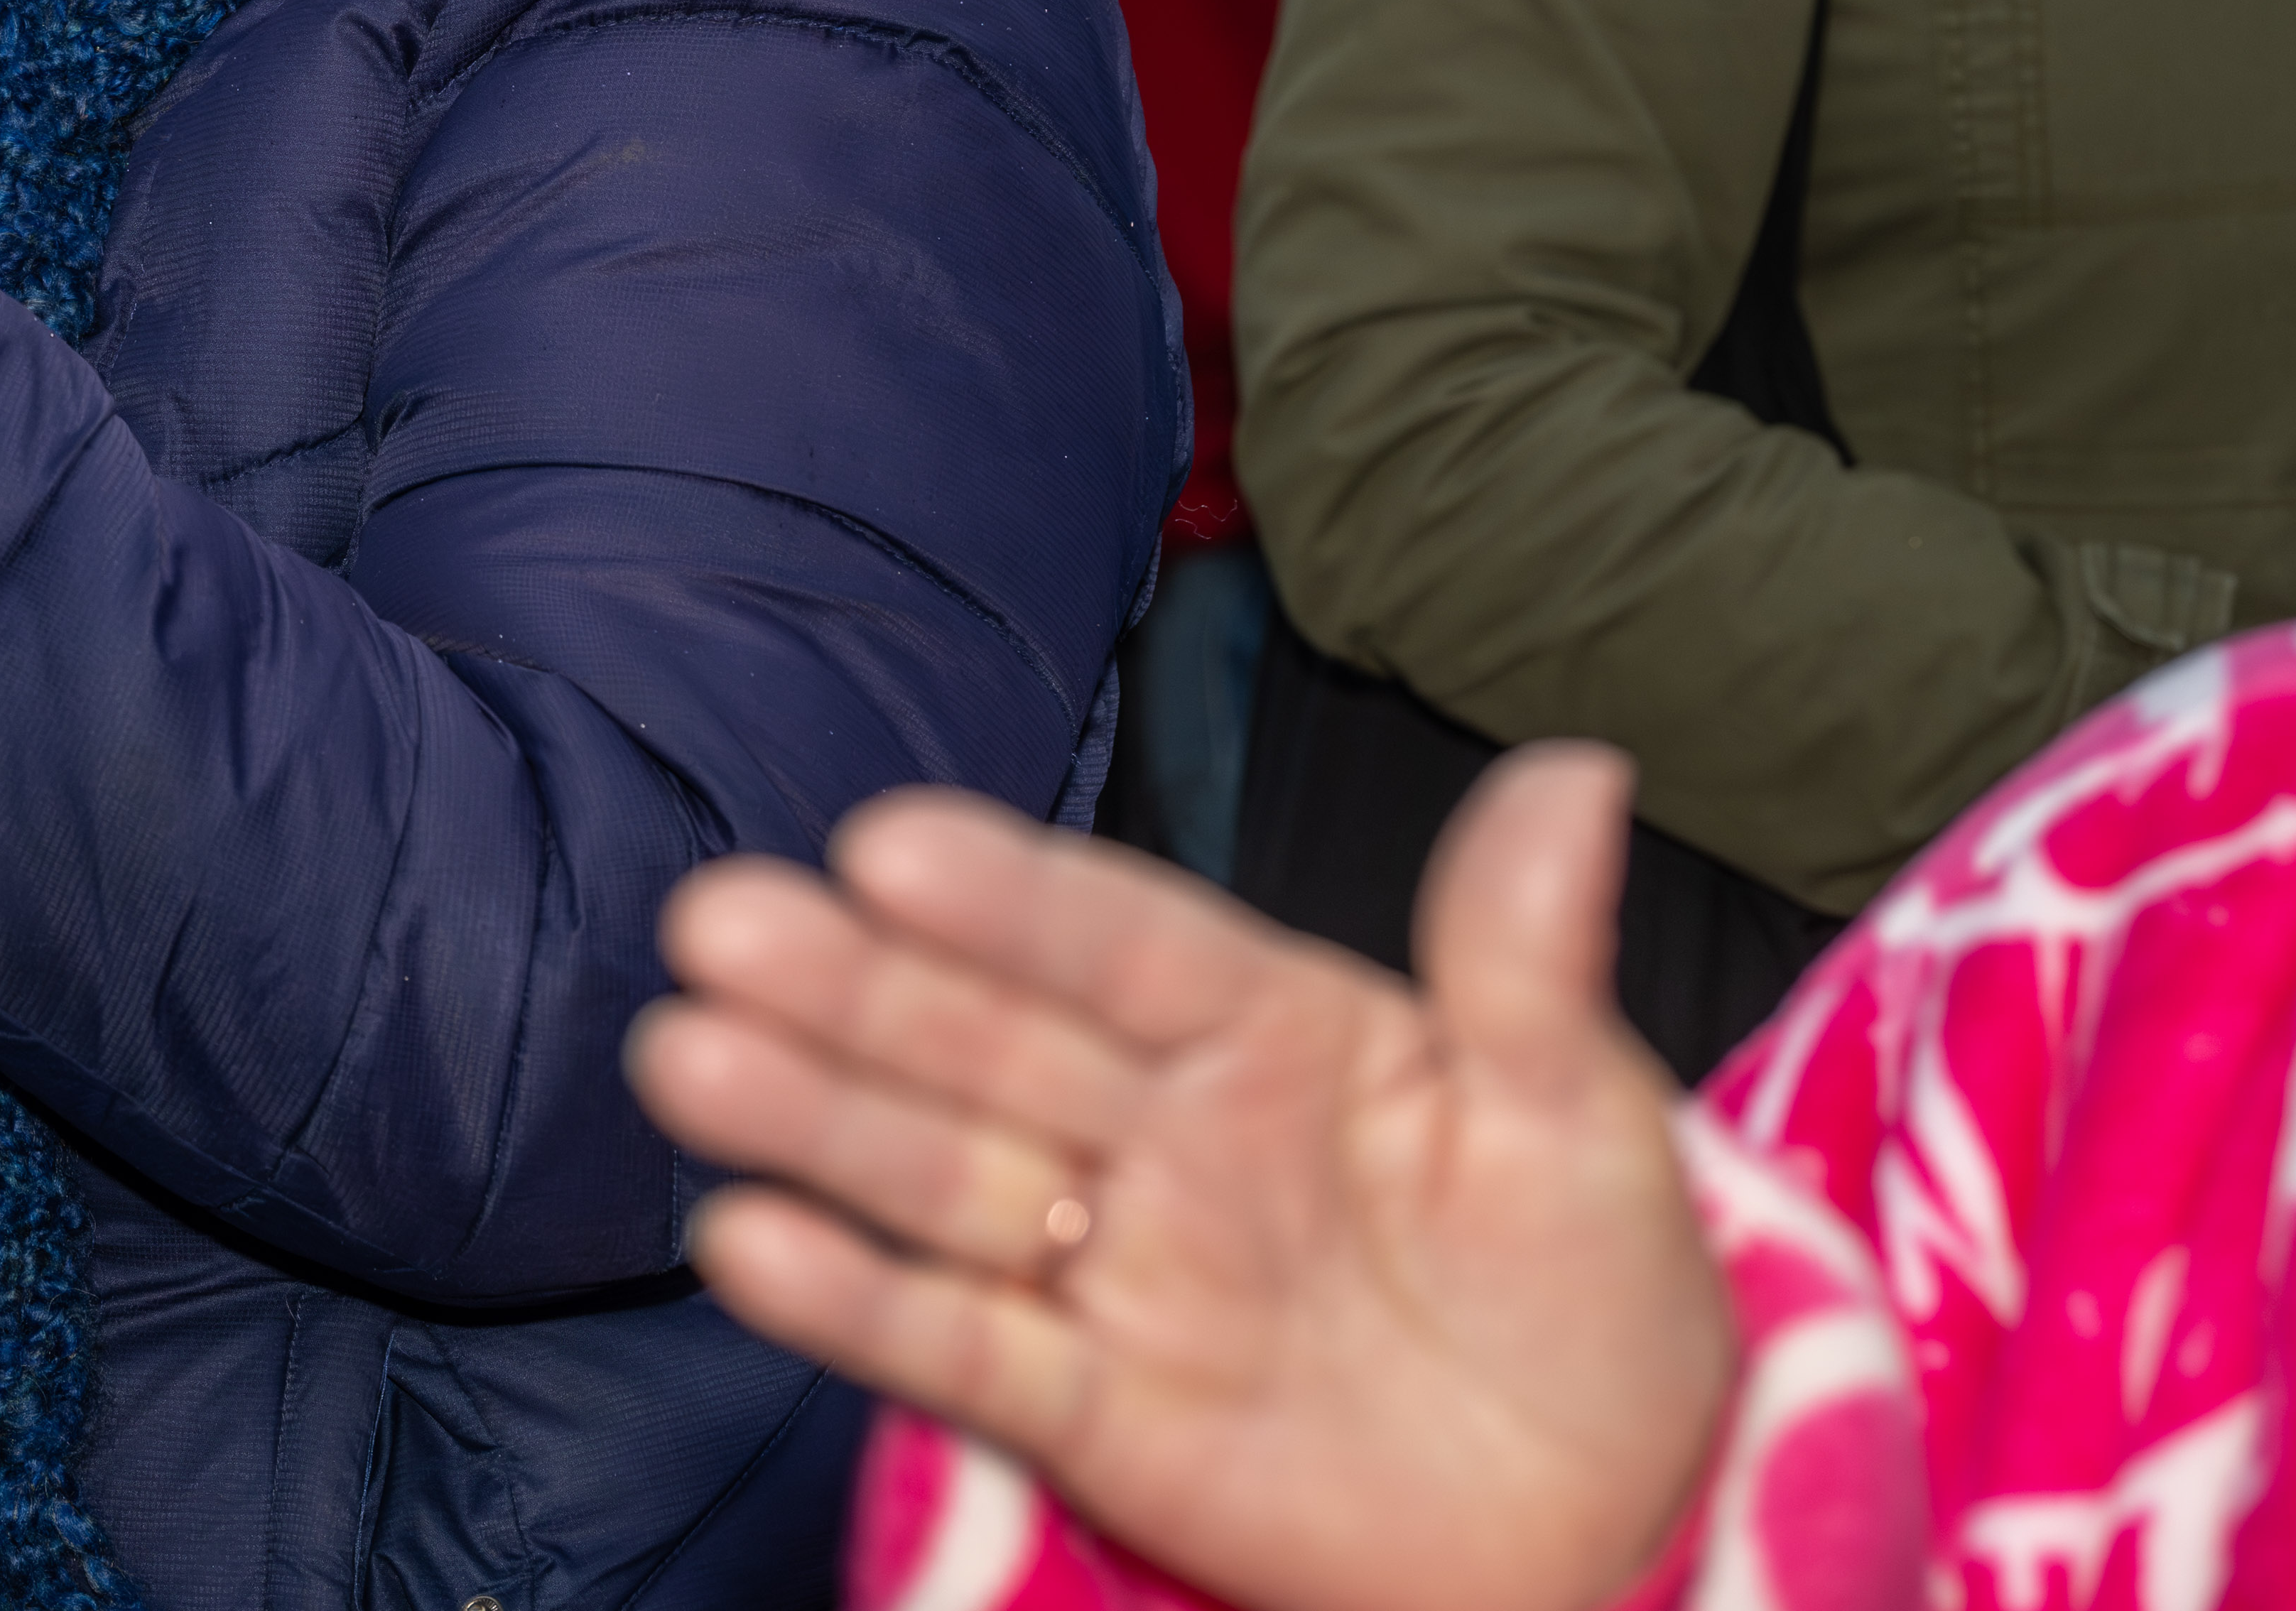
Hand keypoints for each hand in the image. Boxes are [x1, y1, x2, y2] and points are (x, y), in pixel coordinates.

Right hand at [630, 744, 1730, 1610]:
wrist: (1612, 1526)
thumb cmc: (1601, 1300)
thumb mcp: (1587, 1125)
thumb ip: (1528, 961)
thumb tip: (1573, 769)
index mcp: (1274, 1031)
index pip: (1123, 941)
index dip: (1011, 897)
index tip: (890, 842)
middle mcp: (1165, 1132)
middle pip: (990, 1045)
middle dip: (851, 989)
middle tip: (718, 922)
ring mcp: (1121, 1271)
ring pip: (946, 1179)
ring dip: (811, 1120)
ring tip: (683, 1056)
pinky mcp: (1100, 1416)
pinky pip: (967, 1353)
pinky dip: (854, 1303)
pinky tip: (748, 1240)